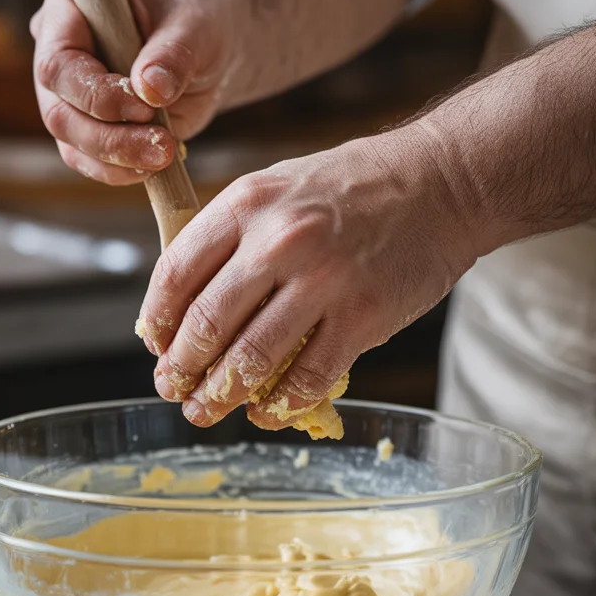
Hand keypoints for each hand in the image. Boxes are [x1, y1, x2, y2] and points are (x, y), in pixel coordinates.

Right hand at [30, 0, 232, 183]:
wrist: (210, 53)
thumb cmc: (197, 23)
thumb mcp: (194, 28)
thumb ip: (172, 54)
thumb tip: (151, 88)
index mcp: (68, 7)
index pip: (58, 62)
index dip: (96, 92)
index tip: (145, 105)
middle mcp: (58, 53)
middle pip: (59, 112)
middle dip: (109, 137)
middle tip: (161, 145)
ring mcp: (68, 96)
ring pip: (72, 143)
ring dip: (118, 158)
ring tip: (165, 155)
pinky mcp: (88, 128)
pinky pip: (91, 161)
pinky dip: (122, 170)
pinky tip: (155, 166)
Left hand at [136, 129, 478, 429]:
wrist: (440, 183)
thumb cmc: (352, 187)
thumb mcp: (276, 187)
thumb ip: (231, 237)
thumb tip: (187, 303)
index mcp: (247, 204)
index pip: (176, 273)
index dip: (157, 320)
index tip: (154, 344)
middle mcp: (279, 241)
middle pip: (207, 323)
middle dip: (181, 368)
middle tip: (172, 388)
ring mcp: (323, 281)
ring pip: (251, 358)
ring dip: (220, 395)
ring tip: (206, 410)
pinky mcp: (363, 317)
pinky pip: (308, 377)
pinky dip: (279, 404)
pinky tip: (265, 411)